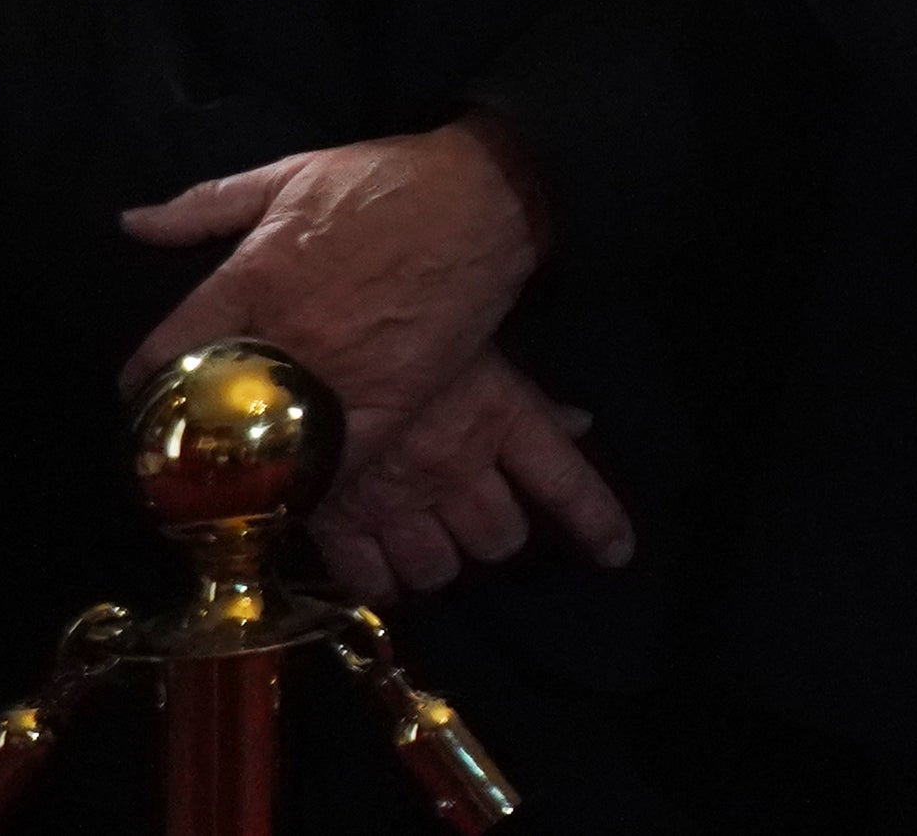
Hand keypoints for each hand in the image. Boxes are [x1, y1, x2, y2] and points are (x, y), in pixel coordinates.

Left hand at [121, 120, 546, 456]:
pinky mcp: (393, 398)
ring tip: (230, 477)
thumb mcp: (290, 174)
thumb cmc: (386, 181)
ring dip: (247, 462)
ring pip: (271, 441)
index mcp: (250, 279)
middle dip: (190, 431)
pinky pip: (342, 457)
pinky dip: (317, 476)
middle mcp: (286, 334)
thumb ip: (207, 204)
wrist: (485, 195)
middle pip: (212, 407)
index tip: (143, 396)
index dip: (141, 383)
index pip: (166, 351)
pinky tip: (300, 485)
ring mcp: (341, 371)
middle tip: (182, 446)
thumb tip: (132, 223)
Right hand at [298, 350, 630, 600]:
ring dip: (439, 563)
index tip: (617, 555)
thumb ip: (530, 401)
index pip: (567, 482)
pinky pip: (373, 583)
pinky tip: (382, 573)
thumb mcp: (476, 351)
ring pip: (441, 569)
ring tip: (428, 544)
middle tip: (477, 524)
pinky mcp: (341, 524)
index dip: (597, 523)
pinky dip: (381, 585)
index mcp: (499, 419)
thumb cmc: (394, 332)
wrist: (298, 345)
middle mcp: (456, 471)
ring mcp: (399, 504)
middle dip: (495, 537)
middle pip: (500, 539)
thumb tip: (580, 423)